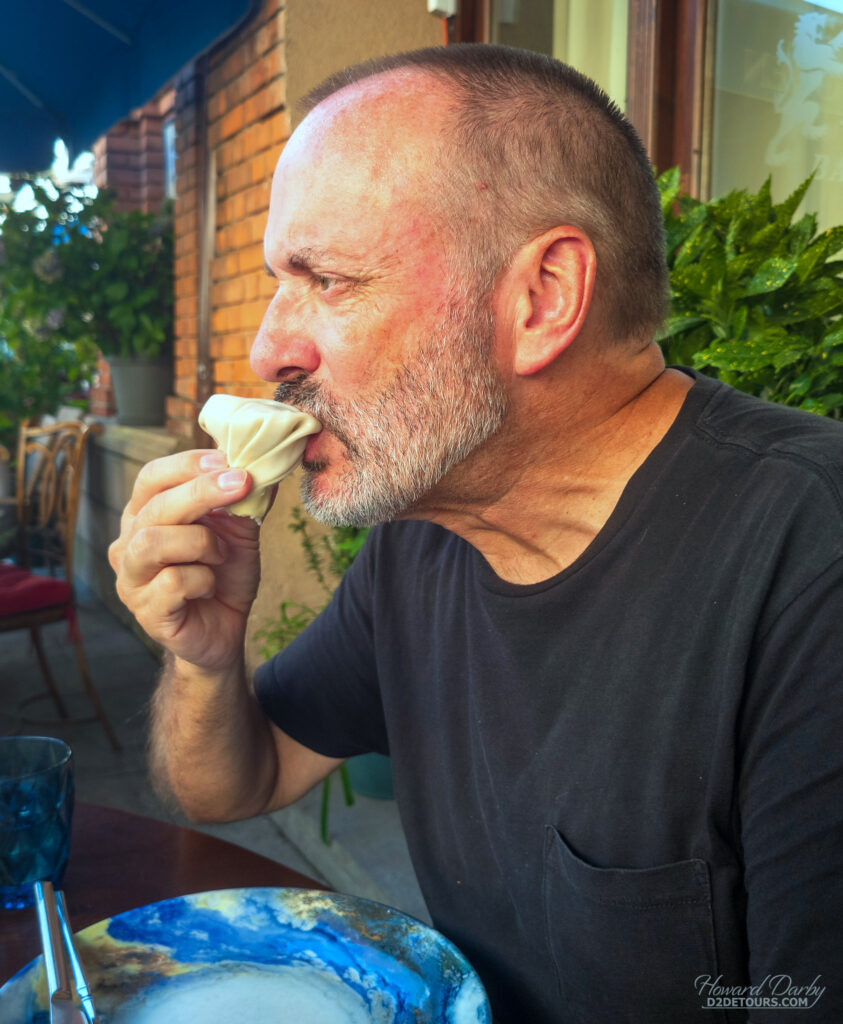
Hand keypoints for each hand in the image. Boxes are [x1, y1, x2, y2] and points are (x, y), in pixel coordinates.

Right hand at [109, 450, 262, 671]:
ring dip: (200, 542)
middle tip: (242, 483)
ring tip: (220, 555)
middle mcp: (128, 543)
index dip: (186, 464)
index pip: (151, 477)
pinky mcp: (145, 610)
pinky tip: (209, 587)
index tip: (226, 459)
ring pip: (153, 542)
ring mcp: (131, 578)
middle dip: (202, 491)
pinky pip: (173, 582)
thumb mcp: (238, 531)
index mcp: (145, 516)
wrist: (225, 629)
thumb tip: (262, 463)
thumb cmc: (224, 575)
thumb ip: (242, 500)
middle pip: (154, 506)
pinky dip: (202, 580)